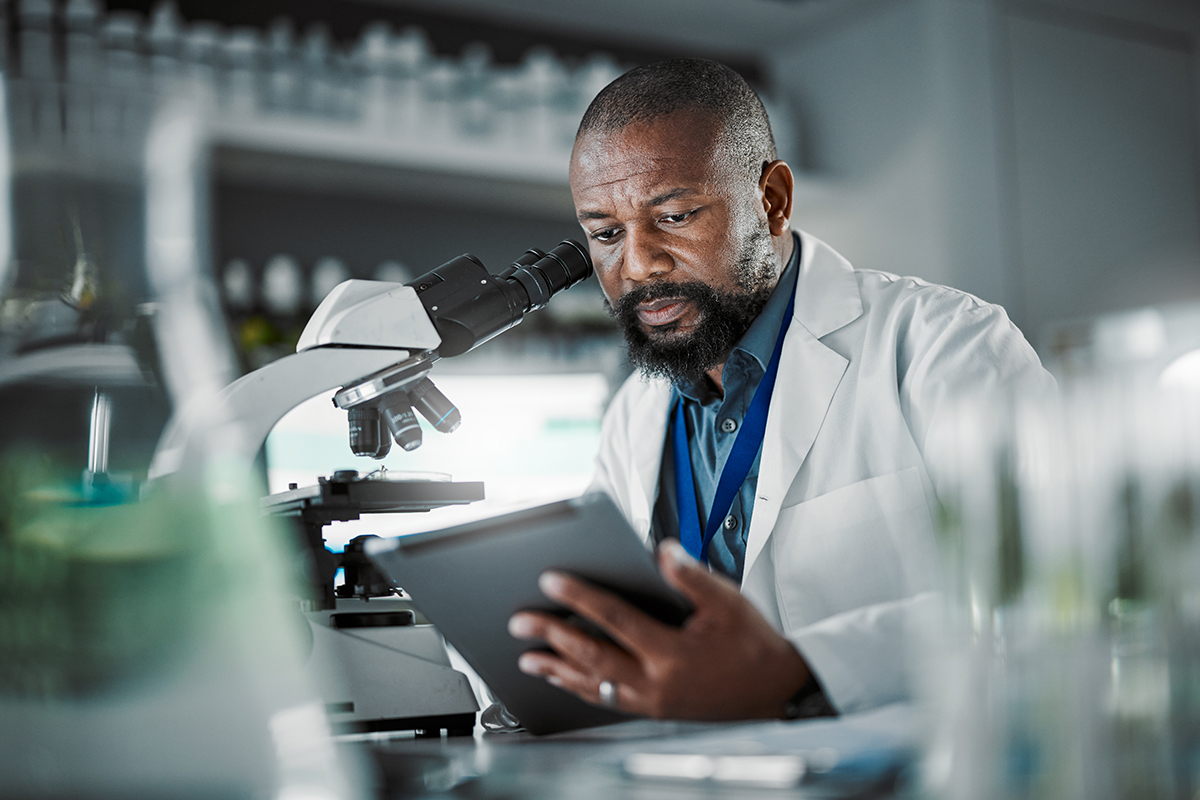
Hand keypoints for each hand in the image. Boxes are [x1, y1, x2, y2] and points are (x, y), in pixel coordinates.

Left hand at [507, 538, 810, 719]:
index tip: (550, 581)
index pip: (615, 618)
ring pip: (593, 683)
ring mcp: (652, 700)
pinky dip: (580, 688)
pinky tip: (563, 680)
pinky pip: (607, 700)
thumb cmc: (752, 643)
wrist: (775, 690)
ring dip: (557, 669)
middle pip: (591, 654)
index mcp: (671, 651)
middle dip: (551, 635)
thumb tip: (661, 551)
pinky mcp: (653, 710)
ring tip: (527, 657)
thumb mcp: (727, 601)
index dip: (579, 597)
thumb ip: (691, 576)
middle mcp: (656, 681)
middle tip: (520, 621)